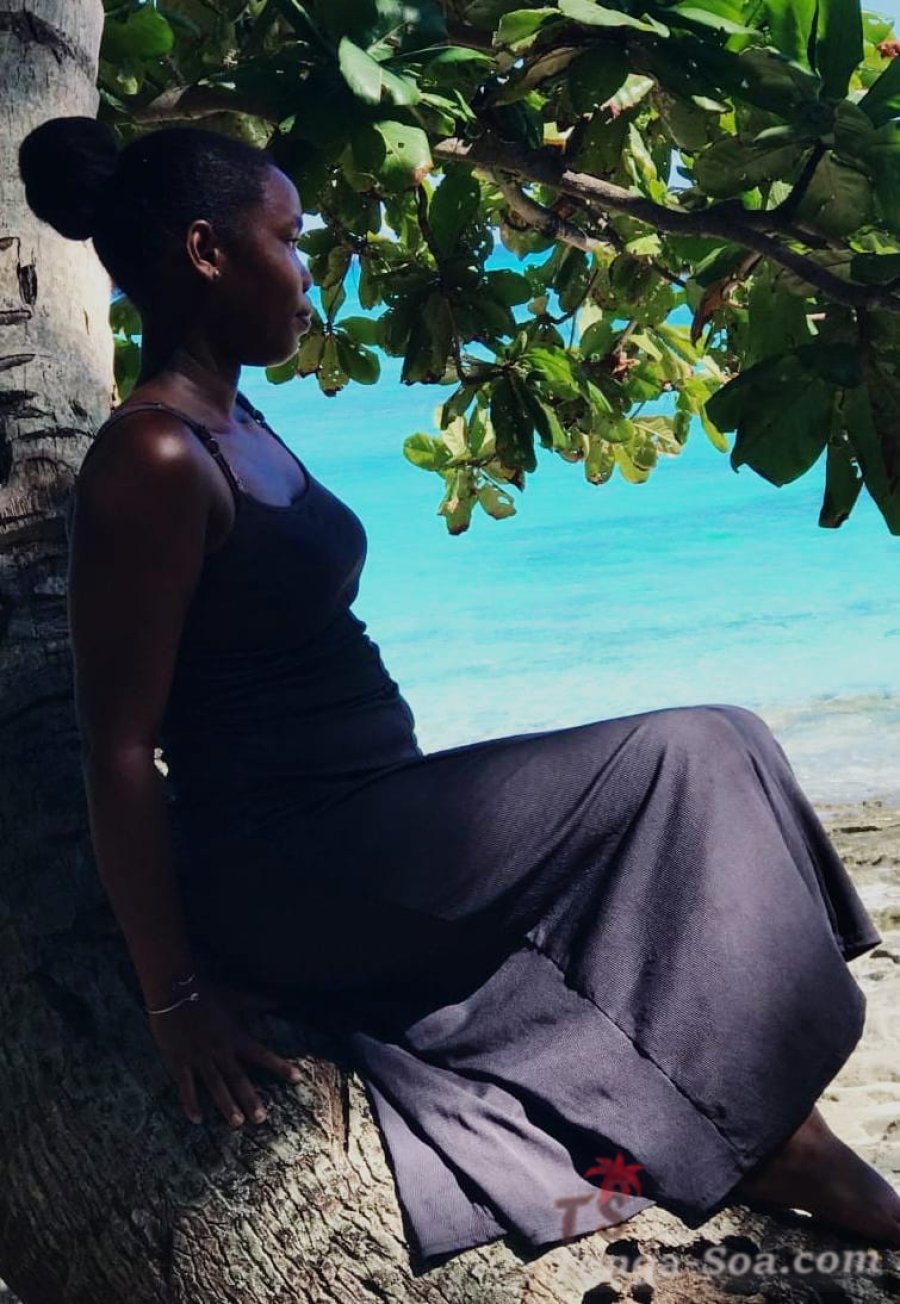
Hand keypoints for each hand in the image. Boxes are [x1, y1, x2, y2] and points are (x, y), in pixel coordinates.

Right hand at [148, 982, 301, 1126]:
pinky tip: (197, 1120)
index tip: (297, 1079)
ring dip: (226, 1105)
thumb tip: (283, 999)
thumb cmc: (206, 994)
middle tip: (261, 1119)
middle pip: (238, 1077)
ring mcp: (198, 1057)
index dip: (280, 1066)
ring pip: (215, 1085)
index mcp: (234, 1036)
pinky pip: (185, 1085)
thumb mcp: (236, 997)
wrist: (173, 991)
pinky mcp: (178, 1061)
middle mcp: (219, 1050)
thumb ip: (259, 1001)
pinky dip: (190, 1102)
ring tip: (237, 1123)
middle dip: (250, 1098)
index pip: (262, 1055)